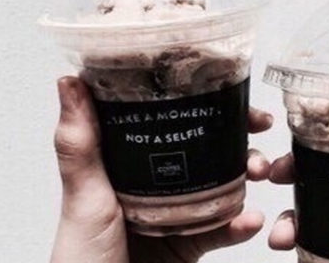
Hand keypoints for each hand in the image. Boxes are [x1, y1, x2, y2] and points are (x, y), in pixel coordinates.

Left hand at [50, 77, 272, 262]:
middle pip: (203, 148)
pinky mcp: (190, 244)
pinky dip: (240, 224)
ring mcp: (174, 213)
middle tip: (257, 127)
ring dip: (245, 173)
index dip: (197, 99)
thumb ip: (80, 145)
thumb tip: (70, 83)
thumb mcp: (84, 196)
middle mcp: (153, 183)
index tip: (225, 85)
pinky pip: (223, 229)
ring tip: (258, 171)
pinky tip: (250, 220)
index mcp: (127, 163)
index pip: (166, 119)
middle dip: (236, 134)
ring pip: (221, 183)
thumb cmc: (82, 256)